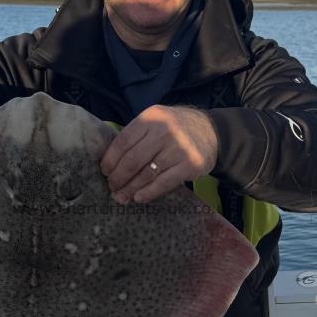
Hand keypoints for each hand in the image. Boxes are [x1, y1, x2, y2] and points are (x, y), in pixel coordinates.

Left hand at [100, 105, 218, 203]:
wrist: (212, 131)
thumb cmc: (176, 128)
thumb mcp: (156, 120)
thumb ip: (137, 135)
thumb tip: (111, 161)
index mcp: (151, 118)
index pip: (123, 142)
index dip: (111, 160)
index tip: (105, 171)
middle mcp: (164, 131)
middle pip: (132, 160)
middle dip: (118, 177)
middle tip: (111, 187)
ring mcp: (178, 148)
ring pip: (146, 174)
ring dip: (130, 189)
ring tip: (121, 197)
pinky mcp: (190, 165)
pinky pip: (163, 183)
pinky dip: (148, 193)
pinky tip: (138, 198)